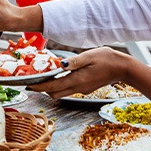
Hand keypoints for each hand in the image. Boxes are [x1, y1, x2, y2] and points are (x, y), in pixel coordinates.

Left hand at [28, 47, 150, 102]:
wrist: (123, 68)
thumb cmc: (107, 59)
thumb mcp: (89, 56)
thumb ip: (73, 62)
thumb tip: (59, 65)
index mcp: (77, 80)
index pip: (52, 87)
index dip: (38, 86)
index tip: (27, 84)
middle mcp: (78, 88)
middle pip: (54, 93)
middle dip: (42, 88)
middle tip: (33, 80)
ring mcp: (82, 89)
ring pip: (61, 92)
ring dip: (51, 87)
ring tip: (43, 76)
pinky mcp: (86, 88)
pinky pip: (69, 89)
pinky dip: (60, 84)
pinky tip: (59, 75)